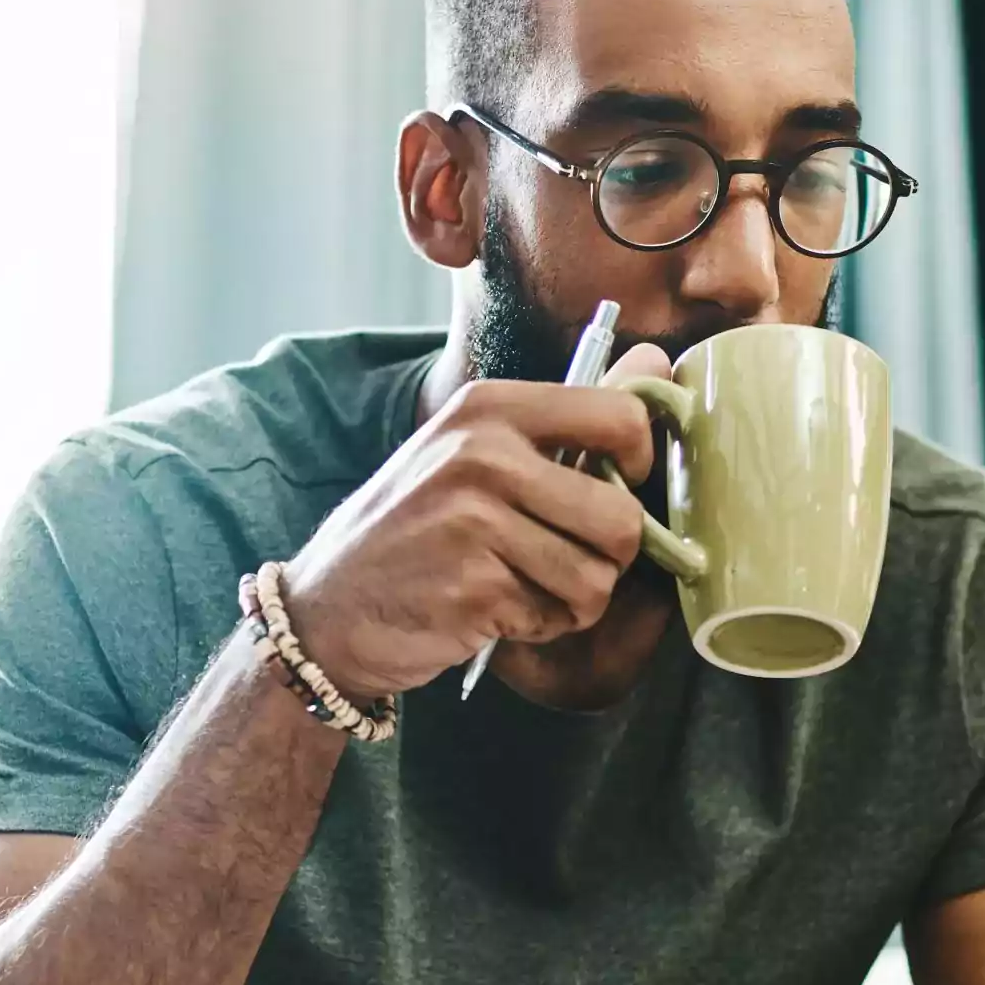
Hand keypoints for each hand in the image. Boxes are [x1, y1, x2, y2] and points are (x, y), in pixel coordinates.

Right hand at [278, 355, 661, 699]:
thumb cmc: (415, 529)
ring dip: (574, 600)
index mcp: (490, 407)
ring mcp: (474, 522)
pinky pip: (556, 617)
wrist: (329, 607)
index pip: (622, 417)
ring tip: (525, 587)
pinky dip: (537, 626)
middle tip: (568, 561)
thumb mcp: (476, 451)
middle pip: (622, 519)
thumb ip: (569, 414)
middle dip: (610, 558)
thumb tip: (656, 358)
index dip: (641, 465)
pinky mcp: (473, 588)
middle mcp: (482, 454)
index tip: (617, 488)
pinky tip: (493, 611)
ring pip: (597, 579)